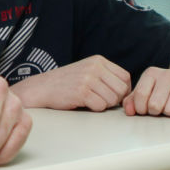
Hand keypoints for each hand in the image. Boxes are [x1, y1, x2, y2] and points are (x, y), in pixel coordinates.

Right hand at [11, 55, 130, 111]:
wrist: (41, 88)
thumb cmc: (66, 84)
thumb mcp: (87, 71)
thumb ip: (105, 76)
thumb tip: (127, 91)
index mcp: (98, 60)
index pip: (125, 77)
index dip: (123, 90)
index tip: (112, 96)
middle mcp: (95, 67)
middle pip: (121, 90)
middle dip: (114, 99)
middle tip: (99, 101)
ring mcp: (88, 79)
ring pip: (112, 100)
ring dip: (103, 105)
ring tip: (89, 101)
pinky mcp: (82, 92)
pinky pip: (100, 106)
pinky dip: (94, 109)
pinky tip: (83, 104)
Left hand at [123, 67, 169, 115]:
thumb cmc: (161, 88)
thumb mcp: (145, 89)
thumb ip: (132, 100)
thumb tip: (129, 111)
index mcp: (151, 73)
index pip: (141, 94)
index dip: (140, 108)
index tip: (143, 109)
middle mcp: (168, 75)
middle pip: (155, 105)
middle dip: (154, 112)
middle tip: (158, 108)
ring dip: (168, 114)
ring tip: (169, 106)